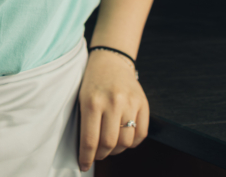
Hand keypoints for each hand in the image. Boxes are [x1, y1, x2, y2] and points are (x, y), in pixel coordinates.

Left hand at [77, 49, 147, 171]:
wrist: (111, 60)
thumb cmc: (93, 81)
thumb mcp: (82, 98)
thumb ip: (85, 123)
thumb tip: (88, 151)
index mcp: (92, 102)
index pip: (90, 140)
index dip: (87, 157)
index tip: (84, 165)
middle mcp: (112, 103)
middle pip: (109, 143)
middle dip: (102, 155)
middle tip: (98, 154)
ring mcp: (130, 103)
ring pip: (126, 142)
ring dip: (117, 150)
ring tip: (111, 146)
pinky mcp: (143, 103)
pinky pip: (142, 134)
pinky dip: (133, 143)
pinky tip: (124, 139)